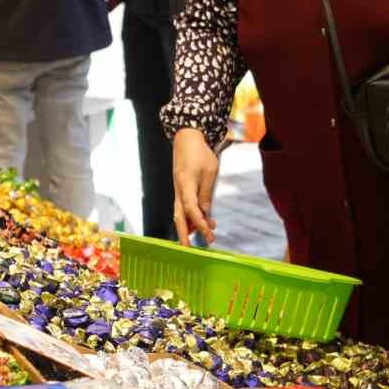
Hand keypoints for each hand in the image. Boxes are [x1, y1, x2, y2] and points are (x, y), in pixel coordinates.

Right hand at [172, 128, 219, 244]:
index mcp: (186, 185)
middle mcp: (179, 191)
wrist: (187, 139)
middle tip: (189, 249)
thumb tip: (205, 212)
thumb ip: (206, 193)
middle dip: (183, 234)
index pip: (192, 210)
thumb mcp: (209, 171)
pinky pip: (184, 207)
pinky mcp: (181, 190)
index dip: (200, 224)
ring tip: (205, 235)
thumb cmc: (200, 153)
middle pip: (179, 217)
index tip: (209, 234)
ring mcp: (178, 191)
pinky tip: (204, 221)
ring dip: (189, 227)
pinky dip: (192, 217)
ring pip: (180, 214)